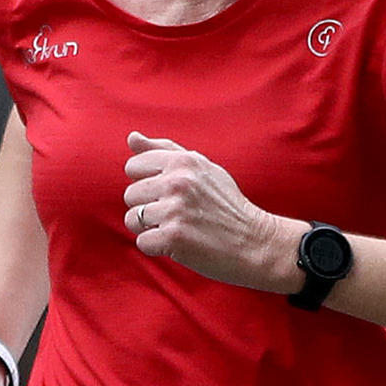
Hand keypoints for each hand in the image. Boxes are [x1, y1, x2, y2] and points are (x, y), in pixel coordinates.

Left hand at [121, 133, 295, 291]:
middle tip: (178, 214)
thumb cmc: (225, 205)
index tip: (167, 193)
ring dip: (151, 228)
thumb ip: (164, 151)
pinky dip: (157, 247)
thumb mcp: (202, 168)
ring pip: (132, 219)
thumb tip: (131, 137)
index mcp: (183, 161)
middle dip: (148, 207)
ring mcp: (175, 209)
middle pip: (130, 195)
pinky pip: (142, 242)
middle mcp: (177, 181)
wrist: (255, 242)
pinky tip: (179, 244)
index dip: (146, 183)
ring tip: (178, 228)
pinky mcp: (174, 237)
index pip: (133, 166)